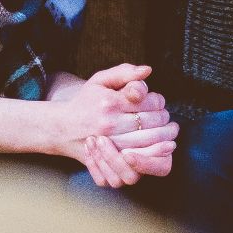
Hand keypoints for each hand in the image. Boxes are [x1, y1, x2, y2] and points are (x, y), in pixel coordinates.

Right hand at [51, 64, 178, 186]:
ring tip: (169, 133)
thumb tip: (148, 70)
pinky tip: (157, 150)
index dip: (159, 102)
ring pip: (146, 143)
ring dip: (163, 139)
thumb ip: (125, 73)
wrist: (62, 127)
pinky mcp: (107, 159)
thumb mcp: (101, 80)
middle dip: (165, 121)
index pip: (149, 102)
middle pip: (151, 123)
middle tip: (168, 120)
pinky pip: (134, 162)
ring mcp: (108, 144)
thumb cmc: (86, 101)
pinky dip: (150, 156)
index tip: (159, 102)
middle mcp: (109, 124)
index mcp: (110, 102)